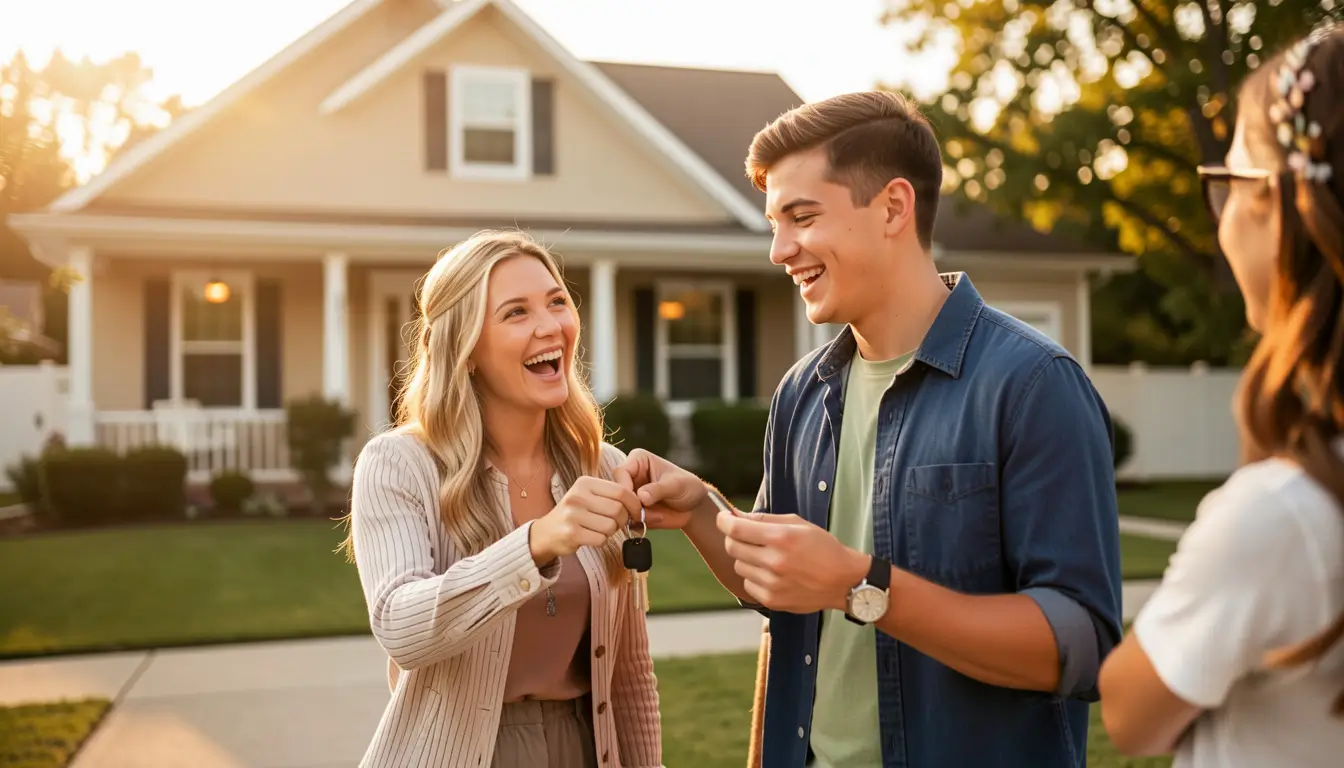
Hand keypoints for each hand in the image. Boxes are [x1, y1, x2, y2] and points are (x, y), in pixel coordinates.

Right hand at [529, 476, 639, 564]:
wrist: (546, 532)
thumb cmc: (575, 514)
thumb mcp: (588, 496)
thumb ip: (611, 496)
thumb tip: (639, 504)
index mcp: (585, 483)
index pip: (621, 491)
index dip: (634, 503)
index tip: (636, 513)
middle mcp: (578, 496)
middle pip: (618, 509)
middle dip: (622, 520)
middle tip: (616, 524)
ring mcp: (573, 515)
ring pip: (610, 526)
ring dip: (611, 532)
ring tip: (600, 529)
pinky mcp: (571, 533)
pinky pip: (600, 539)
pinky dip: (601, 541)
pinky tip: (591, 537)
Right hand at [612, 448, 710, 529]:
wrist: (694, 507)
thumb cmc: (687, 487)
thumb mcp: (676, 485)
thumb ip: (659, 489)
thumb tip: (641, 496)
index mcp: (637, 460)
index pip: (620, 472)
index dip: (625, 488)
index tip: (638, 501)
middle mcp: (629, 476)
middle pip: (615, 492)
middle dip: (630, 506)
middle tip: (647, 513)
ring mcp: (629, 494)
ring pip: (619, 508)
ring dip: (636, 516)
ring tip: (658, 516)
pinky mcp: (631, 510)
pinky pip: (625, 520)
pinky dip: (638, 524)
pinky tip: (655, 520)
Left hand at [717, 510, 868, 613]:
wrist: (843, 581)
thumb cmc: (823, 548)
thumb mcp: (798, 524)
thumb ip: (766, 519)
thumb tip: (737, 516)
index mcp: (781, 538)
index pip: (736, 529)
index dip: (724, 521)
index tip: (723, 518)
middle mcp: (774, 561)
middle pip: (733, 547)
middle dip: (734, 538)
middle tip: (745, 536)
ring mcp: (772, 583)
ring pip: (739, 566)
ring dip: (746, 559)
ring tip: (766, 557)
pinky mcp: (772, 600)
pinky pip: (748, 585)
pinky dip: (754, 577)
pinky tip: (771, 574)